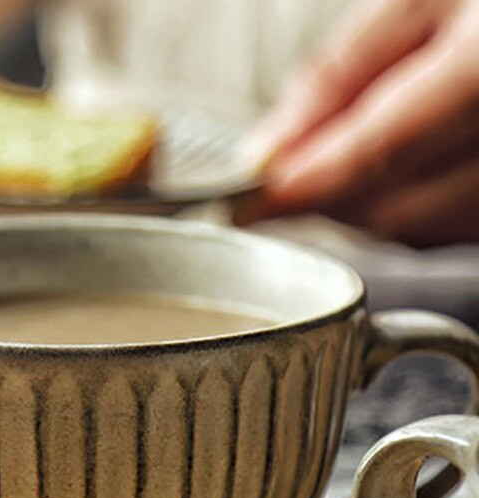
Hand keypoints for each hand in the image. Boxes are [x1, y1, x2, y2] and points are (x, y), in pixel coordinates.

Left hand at [245, 0, 478, 245]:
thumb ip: (342, 72)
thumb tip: (267, 147)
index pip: (379, 152)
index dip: (301, 185)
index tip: (244, 201)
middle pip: (388, 208)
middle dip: (322, 197)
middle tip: (282, 170)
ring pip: (413, 230)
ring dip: (359, 205)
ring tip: (342, 154)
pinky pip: (446, 232)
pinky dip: (401, 209)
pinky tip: (394, 170)